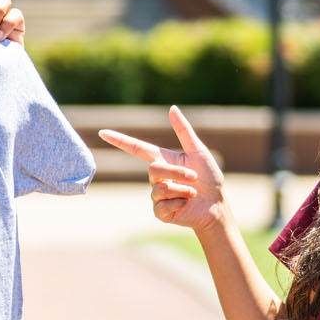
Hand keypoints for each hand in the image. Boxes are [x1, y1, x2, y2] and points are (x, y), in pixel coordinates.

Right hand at [97, 105, 226, 231]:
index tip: (103, 132)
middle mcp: (157, 177)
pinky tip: (186, 204)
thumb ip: (183, 130)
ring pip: (159, 188)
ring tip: (192, 193)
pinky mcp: (160, 212)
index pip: (136, 148)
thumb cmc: (209, 178)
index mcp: (163, 160)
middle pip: (154, 169)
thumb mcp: (198, 151)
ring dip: (181, 189)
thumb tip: (172, 108)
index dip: (120, 140)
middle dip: (177, 173)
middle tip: (194, 178)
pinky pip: (160, 205)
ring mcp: (157, 195)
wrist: (216, 205)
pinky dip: (178, 203)